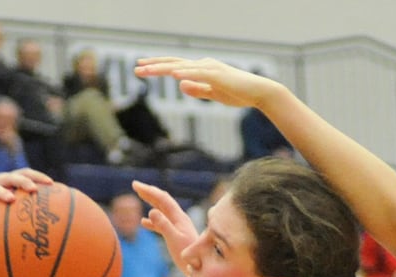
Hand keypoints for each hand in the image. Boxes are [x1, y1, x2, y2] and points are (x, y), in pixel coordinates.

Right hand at [0, 168, 48, 221]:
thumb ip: (13, 209)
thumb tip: (36, 227)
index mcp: (4, 180)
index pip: (23, 173)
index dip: (37, 176)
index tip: (52, 184)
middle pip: (10, 176)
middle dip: (23, 181)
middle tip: (34, 190)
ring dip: (1, 192)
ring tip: (10, 199)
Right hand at [133, 180, 197, 267]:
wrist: (199, 268)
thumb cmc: (188, 256)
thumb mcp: (173, 239)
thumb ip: (163, 225)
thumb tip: (151, 211)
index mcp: (178, 217)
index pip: (162, 198)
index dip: (148, 190)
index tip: (135, 185)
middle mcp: (179, 219)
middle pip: (162, 201)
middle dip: (149, 192)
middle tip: (135, 185)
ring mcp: (178, 226)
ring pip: (162, 210)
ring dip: (150, 202)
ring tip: (140, 196)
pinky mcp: (176, 235)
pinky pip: (161, 224)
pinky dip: (152, 220)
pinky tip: (143, 222)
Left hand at [135, 57, 280, 109]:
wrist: (259, 92)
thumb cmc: (238, 94)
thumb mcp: (213, 94)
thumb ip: (197, 89)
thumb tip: (180, 86)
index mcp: (201, 69)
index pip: (175, 67)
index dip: (158, 67)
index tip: (142, 68)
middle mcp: (203, 65)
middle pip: (174, 64)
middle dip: (154, 66)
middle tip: (136, 68)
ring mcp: (210, 68)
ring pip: (181, 67)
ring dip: (163, 68)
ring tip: (146, 70)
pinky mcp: (218, 75)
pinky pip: (198, 74)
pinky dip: (185, 73)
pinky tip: (173, 75)